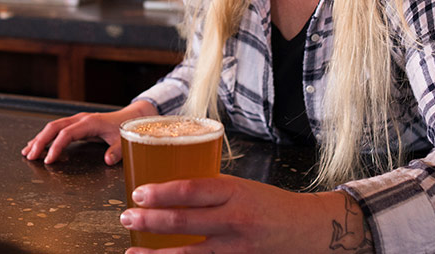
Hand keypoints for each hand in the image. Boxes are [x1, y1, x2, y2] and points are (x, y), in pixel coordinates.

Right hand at [21, 100, 156, 164]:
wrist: (129, 117)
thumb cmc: (125, 128)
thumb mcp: (124, 140)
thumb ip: (117, 150)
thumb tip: (108, 160)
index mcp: (89, 122)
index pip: (66, 134)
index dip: (56, 147)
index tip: (49, 160)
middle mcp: (80, 119)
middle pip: (54, 128)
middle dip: (40, 141)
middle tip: (30, 156)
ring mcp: (77, 121)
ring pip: (52, 127)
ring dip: (39, 139)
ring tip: (27, 152)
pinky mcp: (76, 125)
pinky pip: (57, 130)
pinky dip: (45, 137)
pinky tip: (36, 145)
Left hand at [119, 175, 372, 253]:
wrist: (308, 230)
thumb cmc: (271, 205)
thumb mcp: (242, 187)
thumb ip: (211, 190)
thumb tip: (171, 190)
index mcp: (234, 192)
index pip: (191, 189)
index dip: (162, 192)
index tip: (139, 193)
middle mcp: (234, 220)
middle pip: (184, 221)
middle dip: (149, 220)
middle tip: (126, 217)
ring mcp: (236, 247)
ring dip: (156, 253)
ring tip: (132, 250)